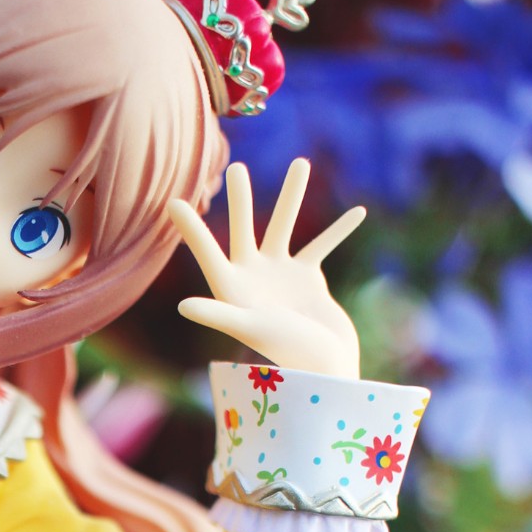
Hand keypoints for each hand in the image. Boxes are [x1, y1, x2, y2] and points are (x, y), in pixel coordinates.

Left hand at [169, 159, 363, 379]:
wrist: (324, 368)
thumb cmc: (286, 353)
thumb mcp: (250, 327)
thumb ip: (217, 314)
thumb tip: (182, 306)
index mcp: (232, 288)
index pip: (206, 251)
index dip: (189, 228)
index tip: (173, 200)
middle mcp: (253, 278)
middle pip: (243, 229)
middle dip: (240, 199)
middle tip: (235, 168)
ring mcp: (281, 276)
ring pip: (285, 227)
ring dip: (293, 196)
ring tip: (301, 163)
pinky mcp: (308, 279)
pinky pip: (323, 246)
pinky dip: (339, 230)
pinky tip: (358, 212)